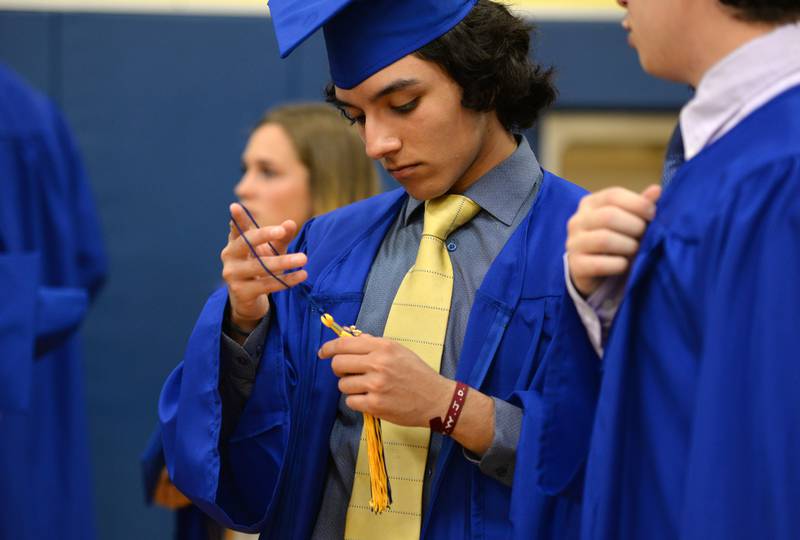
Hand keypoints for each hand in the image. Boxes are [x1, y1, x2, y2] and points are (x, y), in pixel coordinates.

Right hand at [221, 203, 307, 330]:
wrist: (248, 300)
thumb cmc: (260, 268)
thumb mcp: (271, 251)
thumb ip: (281, 237)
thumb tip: (291, 223)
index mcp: (235, 243)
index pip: (237, 228)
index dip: (237, 218)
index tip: (236, 206)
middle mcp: (229, 256)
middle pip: (246, 243)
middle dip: (264, 235)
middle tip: (282, 231)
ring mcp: (232, 275)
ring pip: (260, 266)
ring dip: (284, 262)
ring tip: (304, 258)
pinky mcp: (241, 292)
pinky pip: (267, 284)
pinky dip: (287, 280)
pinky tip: (302, 275)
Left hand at [319, 334, 452, 426]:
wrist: (436, 399)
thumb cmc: (417, 373)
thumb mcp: (399, 351)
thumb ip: (374, 344)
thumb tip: (352, 339)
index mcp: (383, 347)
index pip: (345, 344)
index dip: (329, 348)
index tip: (323, 352)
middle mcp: (378, 364)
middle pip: (338, 364)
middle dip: (339, 369)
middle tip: (348, 373)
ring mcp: (376, 385)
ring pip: (343, 385)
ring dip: (350, 387)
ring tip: (365, 388)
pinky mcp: (375, 405)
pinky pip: (351, 401)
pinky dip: (357, 401)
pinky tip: (370, 399)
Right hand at [566, 185, 661, 296]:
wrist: (595, 271)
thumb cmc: (616, 240)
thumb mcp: (629, 220)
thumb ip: (641, 206)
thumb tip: (657, 190)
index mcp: (590, 204)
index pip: (613, 195)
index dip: (637, 203)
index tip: (652, 214)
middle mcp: (577, 221)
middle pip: (608, 216)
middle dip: (634, 226)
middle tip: (644, 236)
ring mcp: (574, 243)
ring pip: (604, 240)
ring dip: (628, 246)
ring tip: (636, 250)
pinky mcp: (576, 265)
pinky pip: (599, 264)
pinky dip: (618, 265)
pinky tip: (624, 265)